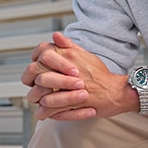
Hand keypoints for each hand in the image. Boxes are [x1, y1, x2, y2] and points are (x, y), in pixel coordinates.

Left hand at [21, 32, 136, 120]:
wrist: (115, 91)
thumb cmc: (101, 74)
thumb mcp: (85, 55)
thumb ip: (68, 46)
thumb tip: (55, 35)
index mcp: (69, 55)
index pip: (41, 53)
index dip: (35, 60)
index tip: (37, 67)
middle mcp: (66, 68)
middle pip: (36, 72)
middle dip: (33, 80)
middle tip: (35, 85)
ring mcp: (68, 87)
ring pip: (39, 92)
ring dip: (37, 97)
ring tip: (38, 99)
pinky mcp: (70, 104)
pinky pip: (48, 109)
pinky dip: (43, 112)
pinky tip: (43, 111)